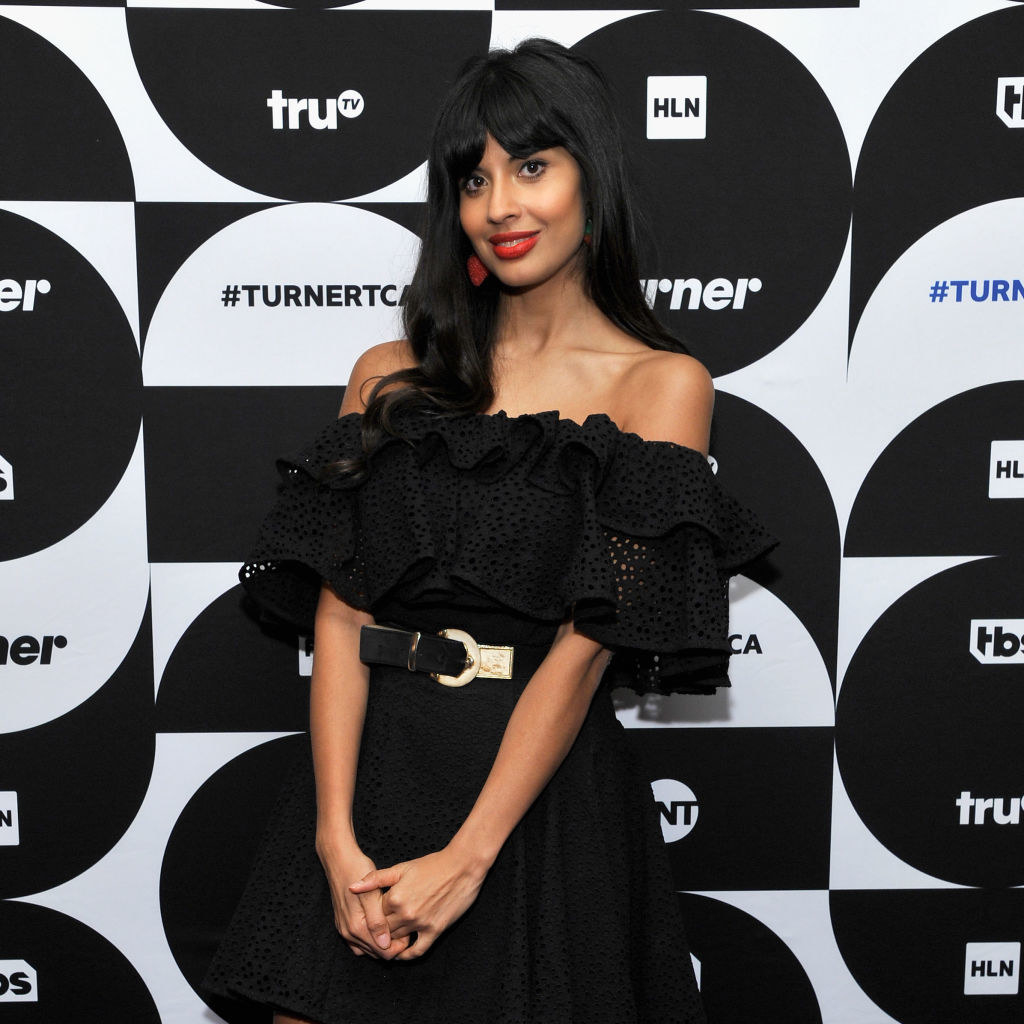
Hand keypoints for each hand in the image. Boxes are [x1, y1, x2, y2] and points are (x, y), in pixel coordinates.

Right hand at [317, 840, 411, 959]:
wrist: (339, 858)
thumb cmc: (357, 871)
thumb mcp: (371, 894)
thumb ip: (377, 921)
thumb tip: (385, 944)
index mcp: (356, 927)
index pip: (382, 952)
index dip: (398, 947)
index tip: (409, 934)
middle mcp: (348, 933)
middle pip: (375, 952)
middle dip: (391, 946)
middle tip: (405, 930)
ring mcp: (344, 928)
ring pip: (367, 948)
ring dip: (381, 943)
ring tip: (395, 928)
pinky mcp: (343, 922)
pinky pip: (359, 941)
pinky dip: (370, 939)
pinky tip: (380, 927)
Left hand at [348, 847, 486, 960]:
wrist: (462, 866)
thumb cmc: (432, 865)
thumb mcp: (401, 868)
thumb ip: (375, 879)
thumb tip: (351, 887)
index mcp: (394, 897)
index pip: (374, 915)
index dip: (372, 916)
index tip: (371, 916)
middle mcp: (405, 913)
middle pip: (384, 930)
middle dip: (379, 932)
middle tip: (376, 933)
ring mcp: (420, 923)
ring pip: (398, 941)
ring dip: (391, 942)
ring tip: (387, 942)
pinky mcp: (435, 930)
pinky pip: (418, 950)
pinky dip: (408, 955)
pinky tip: (402, 954)